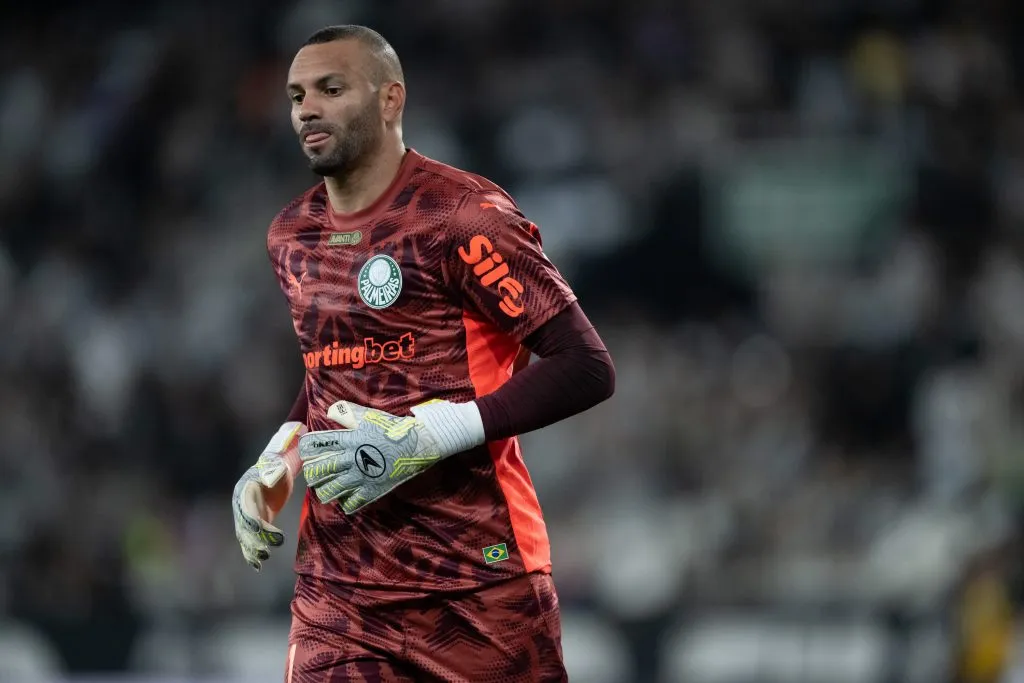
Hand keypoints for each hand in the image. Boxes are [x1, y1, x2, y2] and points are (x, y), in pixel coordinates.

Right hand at [232, 421, 304, 570]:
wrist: (277, 468)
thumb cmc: (277, 466)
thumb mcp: (275, 467)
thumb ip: (272, 472)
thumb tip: (271, 477)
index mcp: (244, 492)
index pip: (247, 512)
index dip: (255, 524)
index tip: (268, 533)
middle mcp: (241, 506)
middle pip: (244, 527)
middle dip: (254, 541)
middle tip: (266, 551)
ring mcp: (247, 515)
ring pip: (245, 536)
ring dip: (252, 550)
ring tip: (262, 560)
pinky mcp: (257, 522)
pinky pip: (251, 539)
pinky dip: (252, 552)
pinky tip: (257, 565)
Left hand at [298, 400, 484, 512]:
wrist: (416, 444)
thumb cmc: (391, 428)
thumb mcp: (367, 415)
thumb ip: (345, 412)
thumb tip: (328, 412)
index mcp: (346, 440)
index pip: (312, 447)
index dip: (305, 449)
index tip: (308, 450)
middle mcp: (349, 460)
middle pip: (316, 472)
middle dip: (312, 472)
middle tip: (317, 470)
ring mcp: (359, 478)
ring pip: (328, 491)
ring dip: (324, 488)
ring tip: (329, 484)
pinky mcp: (370, 491)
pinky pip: (348, 504)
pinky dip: (344, 501)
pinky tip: (348, 494)